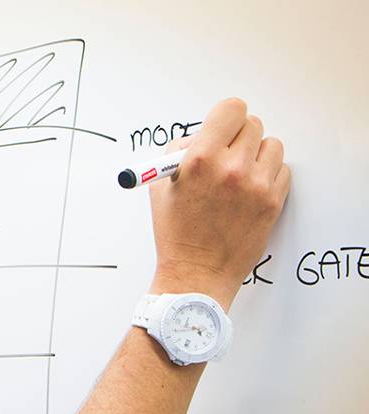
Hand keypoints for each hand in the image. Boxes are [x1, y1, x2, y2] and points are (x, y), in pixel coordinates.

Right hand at [147, 98, 290, 310]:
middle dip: (239, 138)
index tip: (223, 128)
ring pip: (272, 145)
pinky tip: (250, 192)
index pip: (231, 109)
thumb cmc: (176, 232)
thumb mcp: (162, 185)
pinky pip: (283, 170)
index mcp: (200, 159)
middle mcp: (231, 168)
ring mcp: (256, 185)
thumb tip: (203, 133)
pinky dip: (269, 176)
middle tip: (228, 156)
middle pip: (253, 124)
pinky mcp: (273, 202)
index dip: (227, 118)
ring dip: (257, 156)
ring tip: (240, 176)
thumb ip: (181, 151)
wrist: (196, 273)